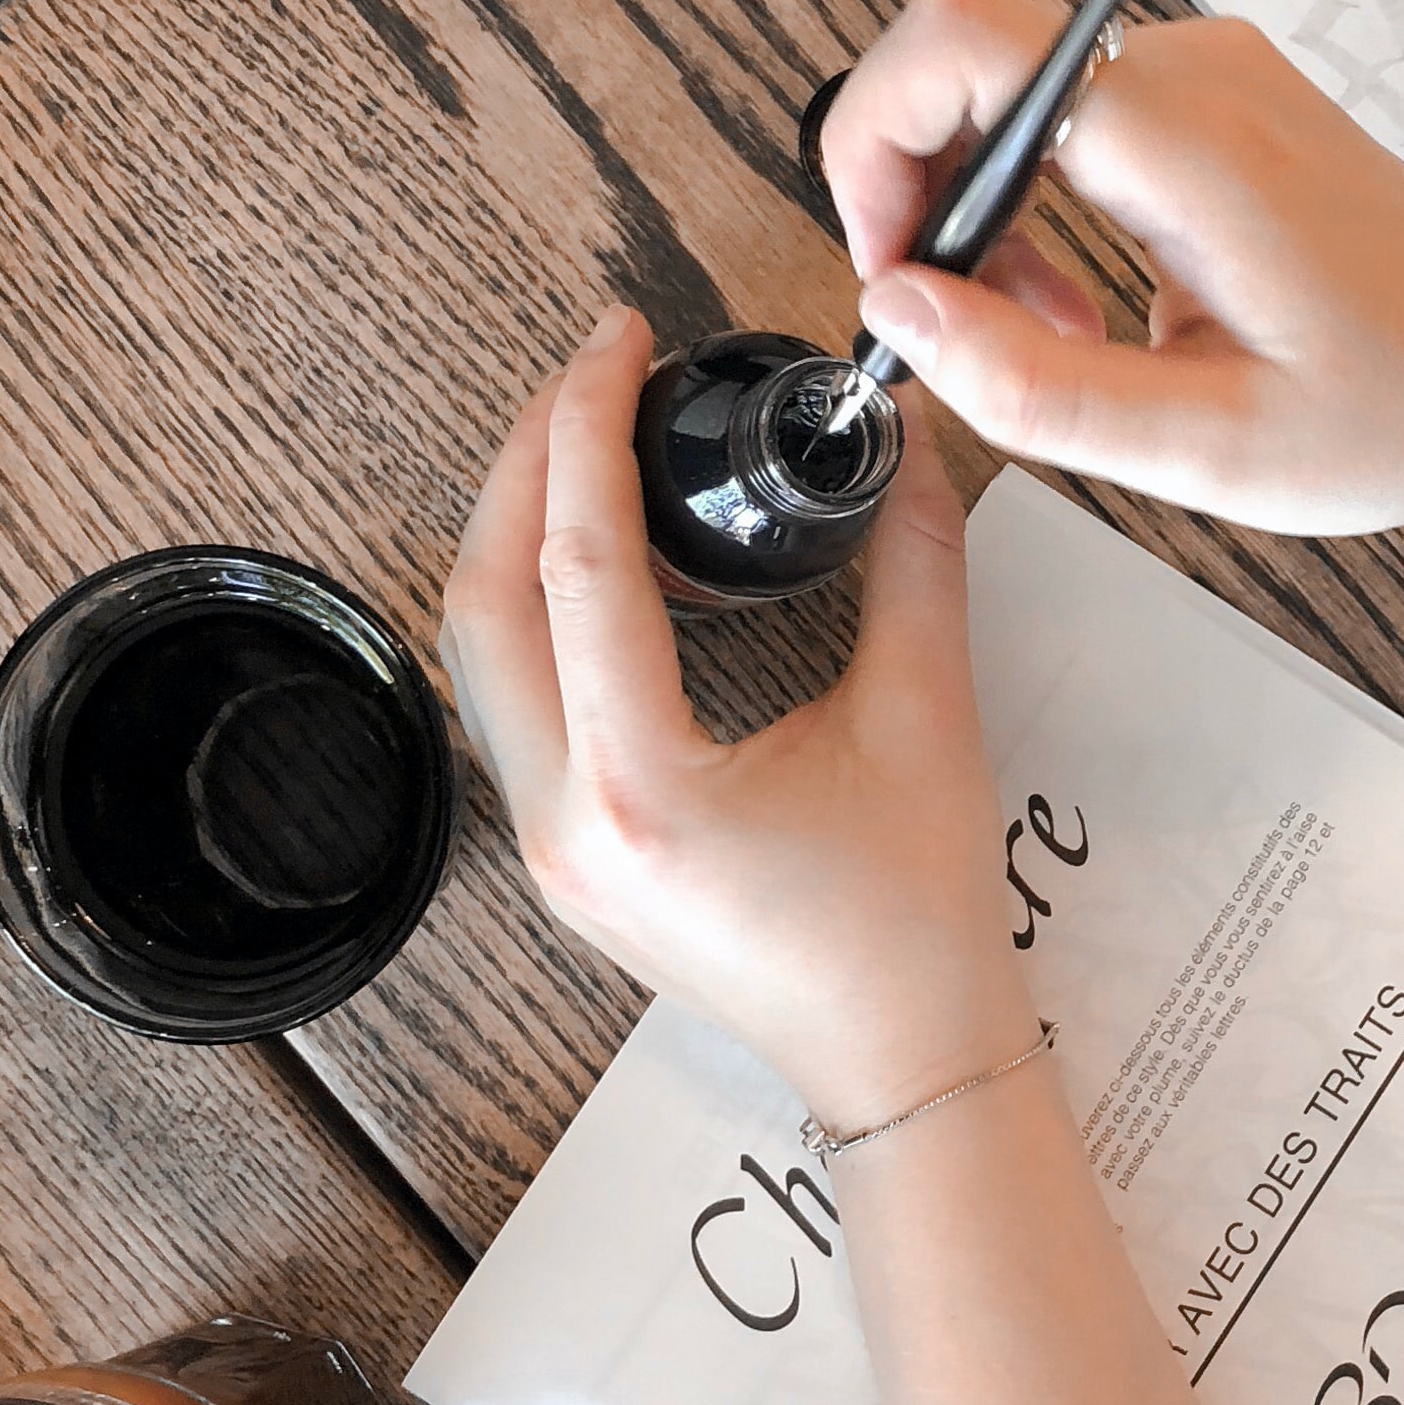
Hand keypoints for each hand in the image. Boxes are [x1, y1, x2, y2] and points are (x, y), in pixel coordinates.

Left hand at [440, 306, 1040, 1134]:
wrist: (905, 1064)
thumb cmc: (917, 924)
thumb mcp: (925, 721)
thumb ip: (911, 562)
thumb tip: (903, 440)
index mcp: (640, 789)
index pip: (578, 563)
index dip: (589, 426)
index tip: (619, 341)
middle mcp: (563, 825)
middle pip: (483, 601)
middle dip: (525, 464)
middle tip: (590, 374)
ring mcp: (548, 852)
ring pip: (478, 656)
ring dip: (516, 537)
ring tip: (586, 447)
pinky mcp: (565, 861)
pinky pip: (513, 707)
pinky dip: (535, 613)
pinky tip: (600, 563)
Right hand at [820, 0, 1403, 535]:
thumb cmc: (1402, 409)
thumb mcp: (1203, 447)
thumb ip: (1033, 385)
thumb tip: (900, 312)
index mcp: (1185, 143)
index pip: (960, 41)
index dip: (877, 139)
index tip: (893, 264)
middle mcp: (1192, 75)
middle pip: (965, 54)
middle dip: (923, 192)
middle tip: (967, 322)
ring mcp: (1209, 76)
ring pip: (1010, 93)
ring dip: (988, 216)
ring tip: (1053, 333)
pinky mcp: (1218, 103)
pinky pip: (1072, 122)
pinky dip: (1043, 209)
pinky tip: (1092, 308)